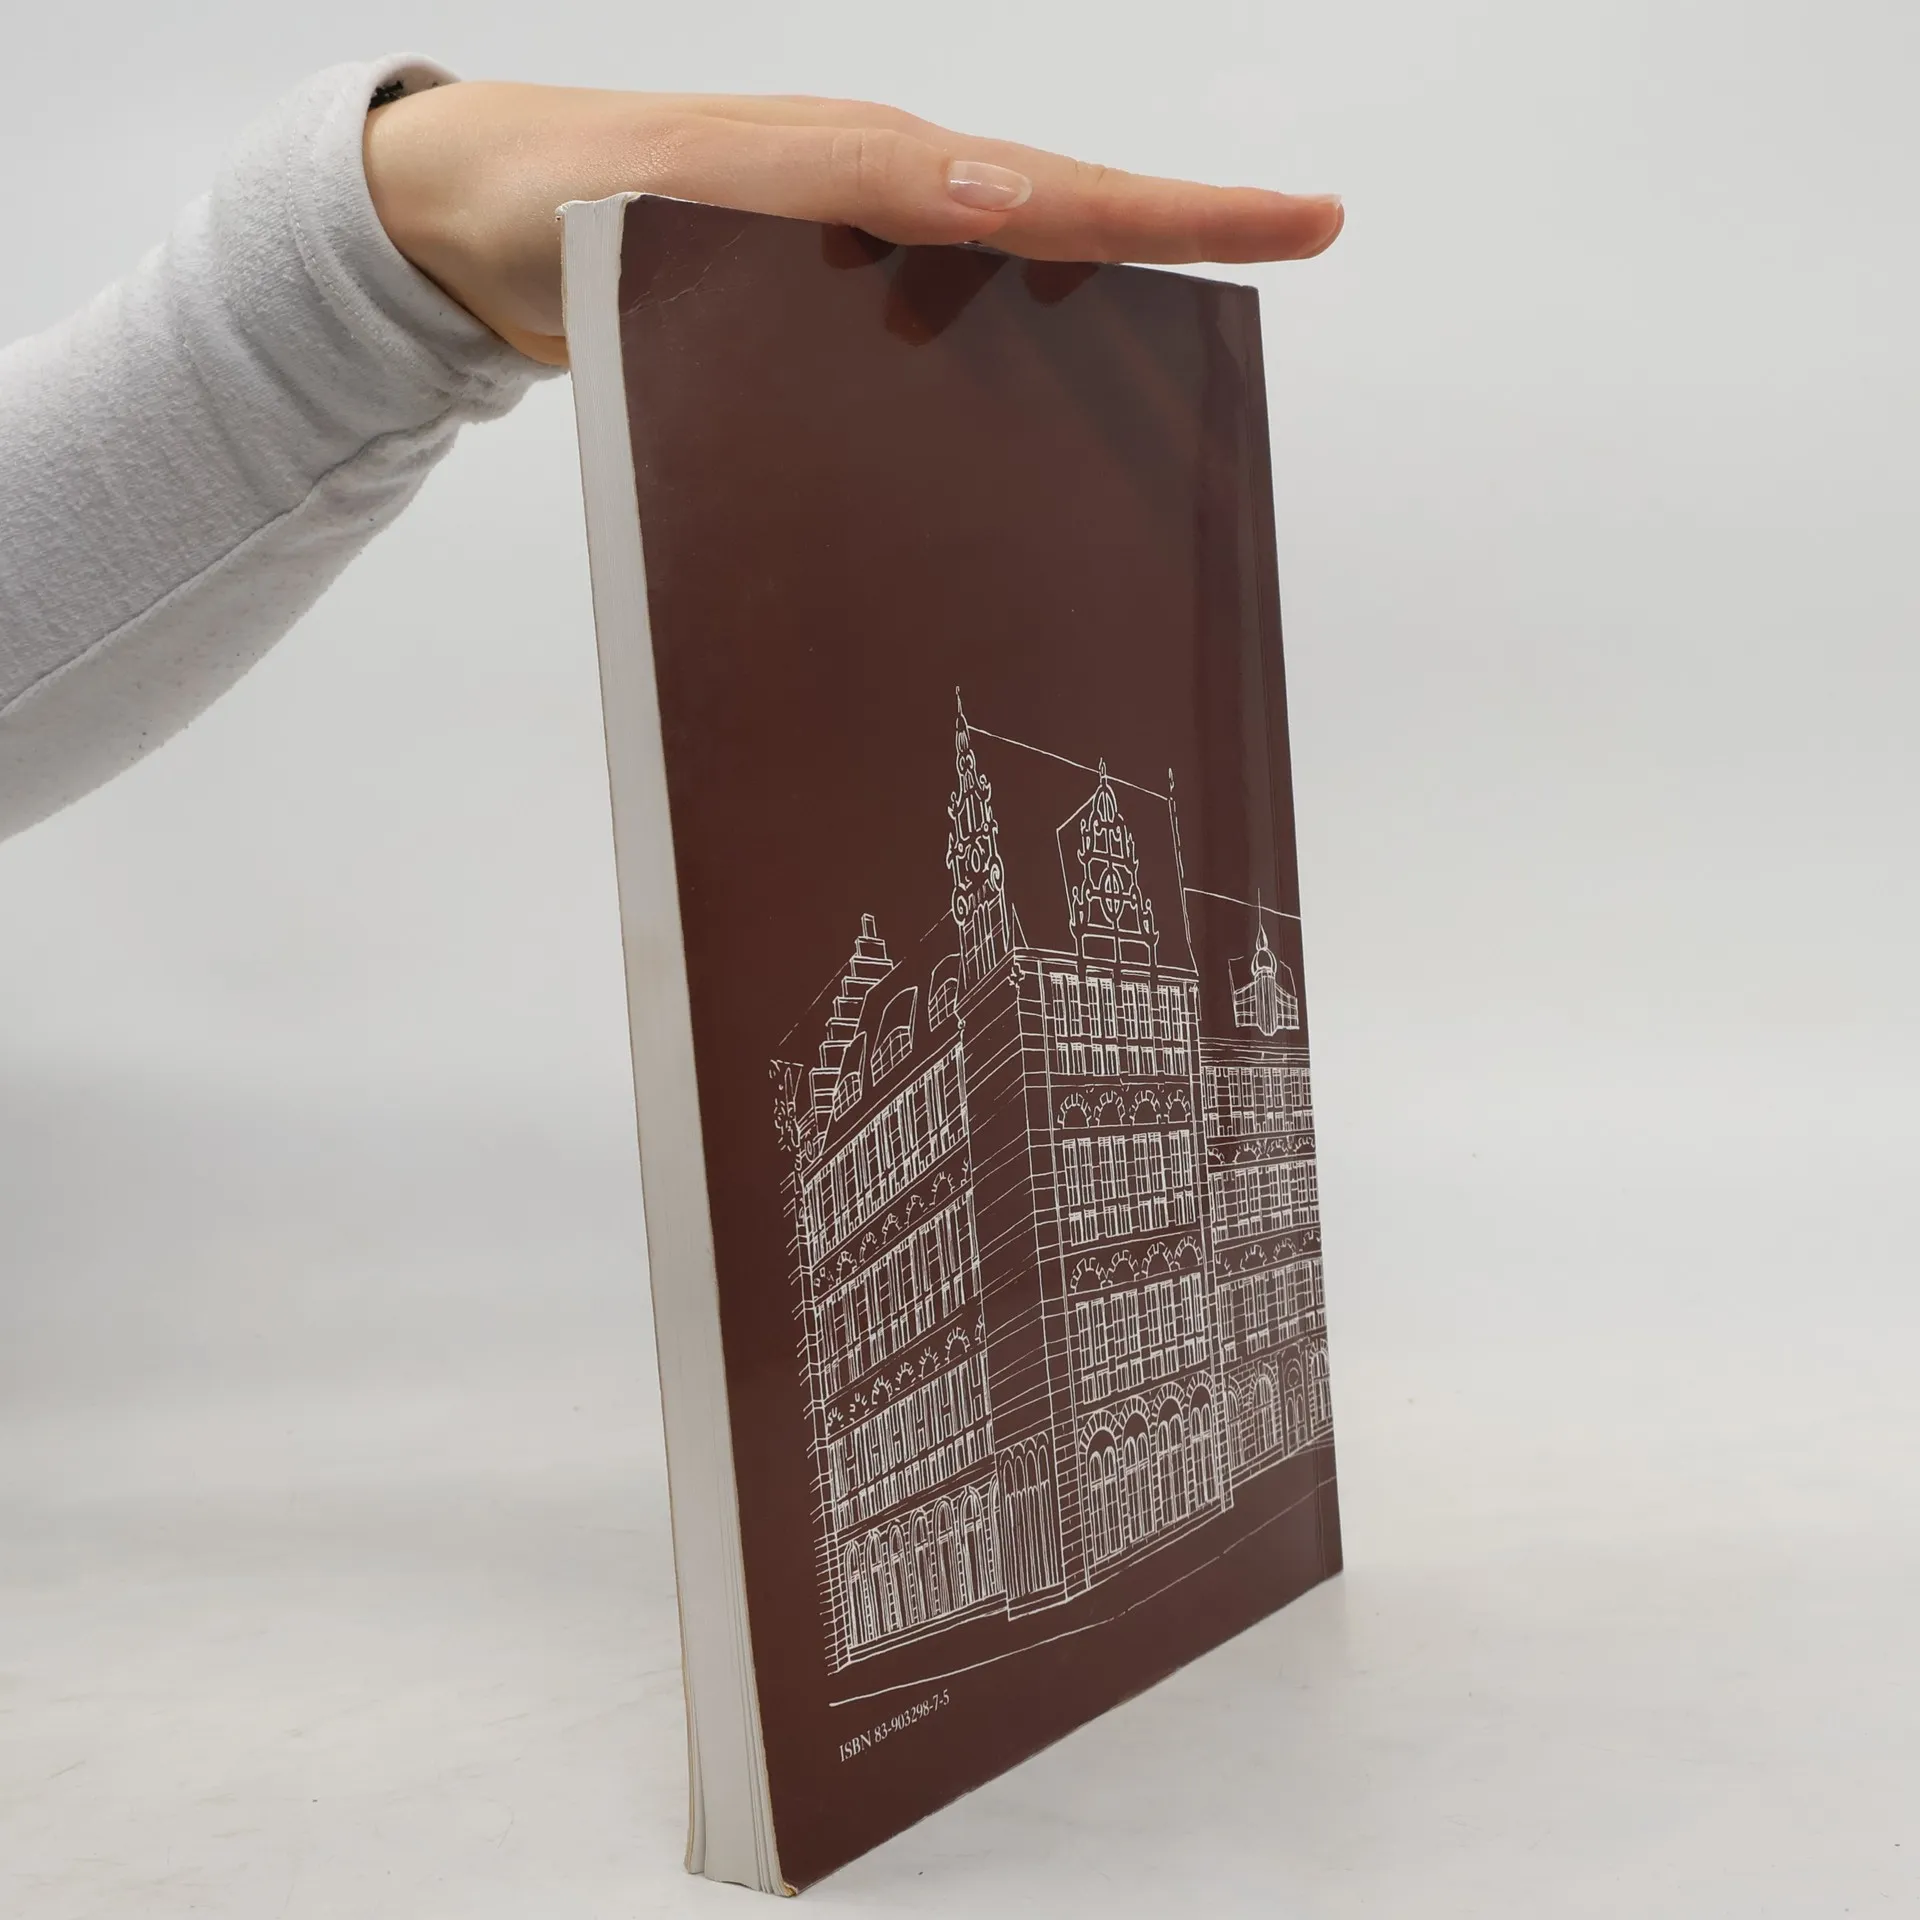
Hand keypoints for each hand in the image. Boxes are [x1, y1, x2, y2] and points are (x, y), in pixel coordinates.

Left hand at [364, 84, 1343, 366]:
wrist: (469, 230)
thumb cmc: (569, 200)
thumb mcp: (701, 181)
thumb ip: (840, 184)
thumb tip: (1001, 199)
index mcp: (875, 169)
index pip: (1059, 190)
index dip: (1184, 210)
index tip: (1300, 220)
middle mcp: (882, 208)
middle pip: (1062, 221)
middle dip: (1179, 239)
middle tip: (1295, 245)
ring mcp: (855, 262)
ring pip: (1007, 285)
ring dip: (1099, 311)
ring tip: (1190, 362)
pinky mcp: (817, 317)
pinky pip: (935, 333)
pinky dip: (997, 364)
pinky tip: (1021, 420)